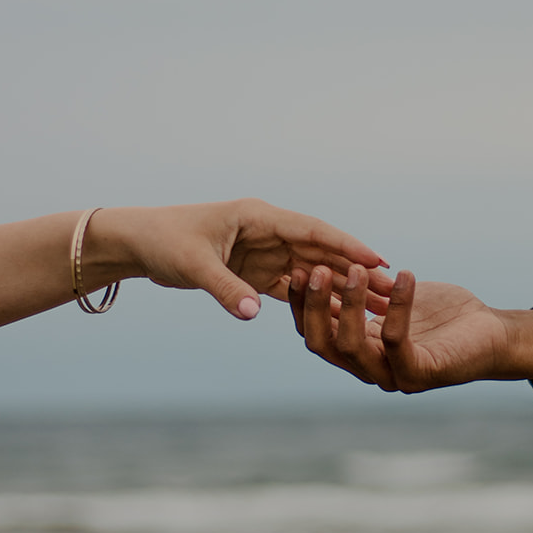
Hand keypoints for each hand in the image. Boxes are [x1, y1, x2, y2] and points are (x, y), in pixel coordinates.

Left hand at [97, 199, 393, 320]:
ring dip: (343, 287)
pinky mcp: (255, 272)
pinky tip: (342, 315)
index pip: (312, 231)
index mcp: (259, 217)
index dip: (346, 246)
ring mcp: (264, 252)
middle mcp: (268, 232)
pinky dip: (317, 299)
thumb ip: (225, 289)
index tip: (378, 261)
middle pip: (321, 252)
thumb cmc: (164, 242)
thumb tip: (253, 314)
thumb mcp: (194, 265)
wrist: (139, 243)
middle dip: (356, 270)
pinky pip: (293, 287)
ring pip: (313, 270)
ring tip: (379, 305)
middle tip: (393, 290)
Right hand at [289, 267, 532, 391]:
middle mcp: (370, 369)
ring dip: (349, 305)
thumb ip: (360, 291)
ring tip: (354, 270)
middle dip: (314, 306)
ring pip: (352, 345)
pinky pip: (396, 340)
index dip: (302, 304)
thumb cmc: (441, 314)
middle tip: (317, 269)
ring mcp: (393, 375)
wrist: (491, 333)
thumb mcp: (391, 298)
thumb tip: (324, 266)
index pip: (315, 332)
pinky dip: (397, 305)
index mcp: (358, 352)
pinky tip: (405, 275)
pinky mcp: (421, 373)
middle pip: (323, 344)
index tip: (299, 268)